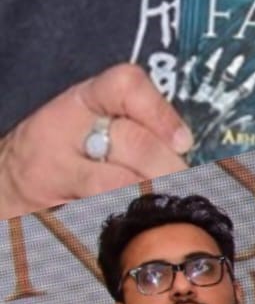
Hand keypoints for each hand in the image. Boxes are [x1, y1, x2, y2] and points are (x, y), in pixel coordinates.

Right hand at [0, 64, 191, 219]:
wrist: (4, 180)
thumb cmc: (63, 146)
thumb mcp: (94, 118)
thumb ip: (136, 123)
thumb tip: (187, 145)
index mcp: (85, 100)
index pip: (126, 85)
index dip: (161, 112)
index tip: (184, 140)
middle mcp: (66, 130)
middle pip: (132, 141)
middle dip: (168, 164)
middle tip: (187, 177)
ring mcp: (55, 172)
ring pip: (116, 182)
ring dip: (150, 192)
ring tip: (168, 199)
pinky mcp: (47, 208)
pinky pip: (95, 212)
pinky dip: (121, 214)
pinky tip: (135, 218)